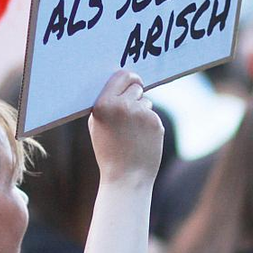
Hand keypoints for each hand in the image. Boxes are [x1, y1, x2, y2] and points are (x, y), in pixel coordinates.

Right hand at [88, 71, 163, 186]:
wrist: (126, 177)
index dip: (128, 78)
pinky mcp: (156, 123)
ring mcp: (141, 114)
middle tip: (129, 111)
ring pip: (146, 101)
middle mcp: (123, 106)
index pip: (122, 75)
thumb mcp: (97, 124)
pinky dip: (149, 124)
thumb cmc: (108, 150)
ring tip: (131, 132)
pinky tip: (141, 138)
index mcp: (104, 104)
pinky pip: (153, 115)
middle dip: (134, 95)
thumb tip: (120, 82)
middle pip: (136, 86)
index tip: (132, 81)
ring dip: (141, 110)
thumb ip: (106, 102)